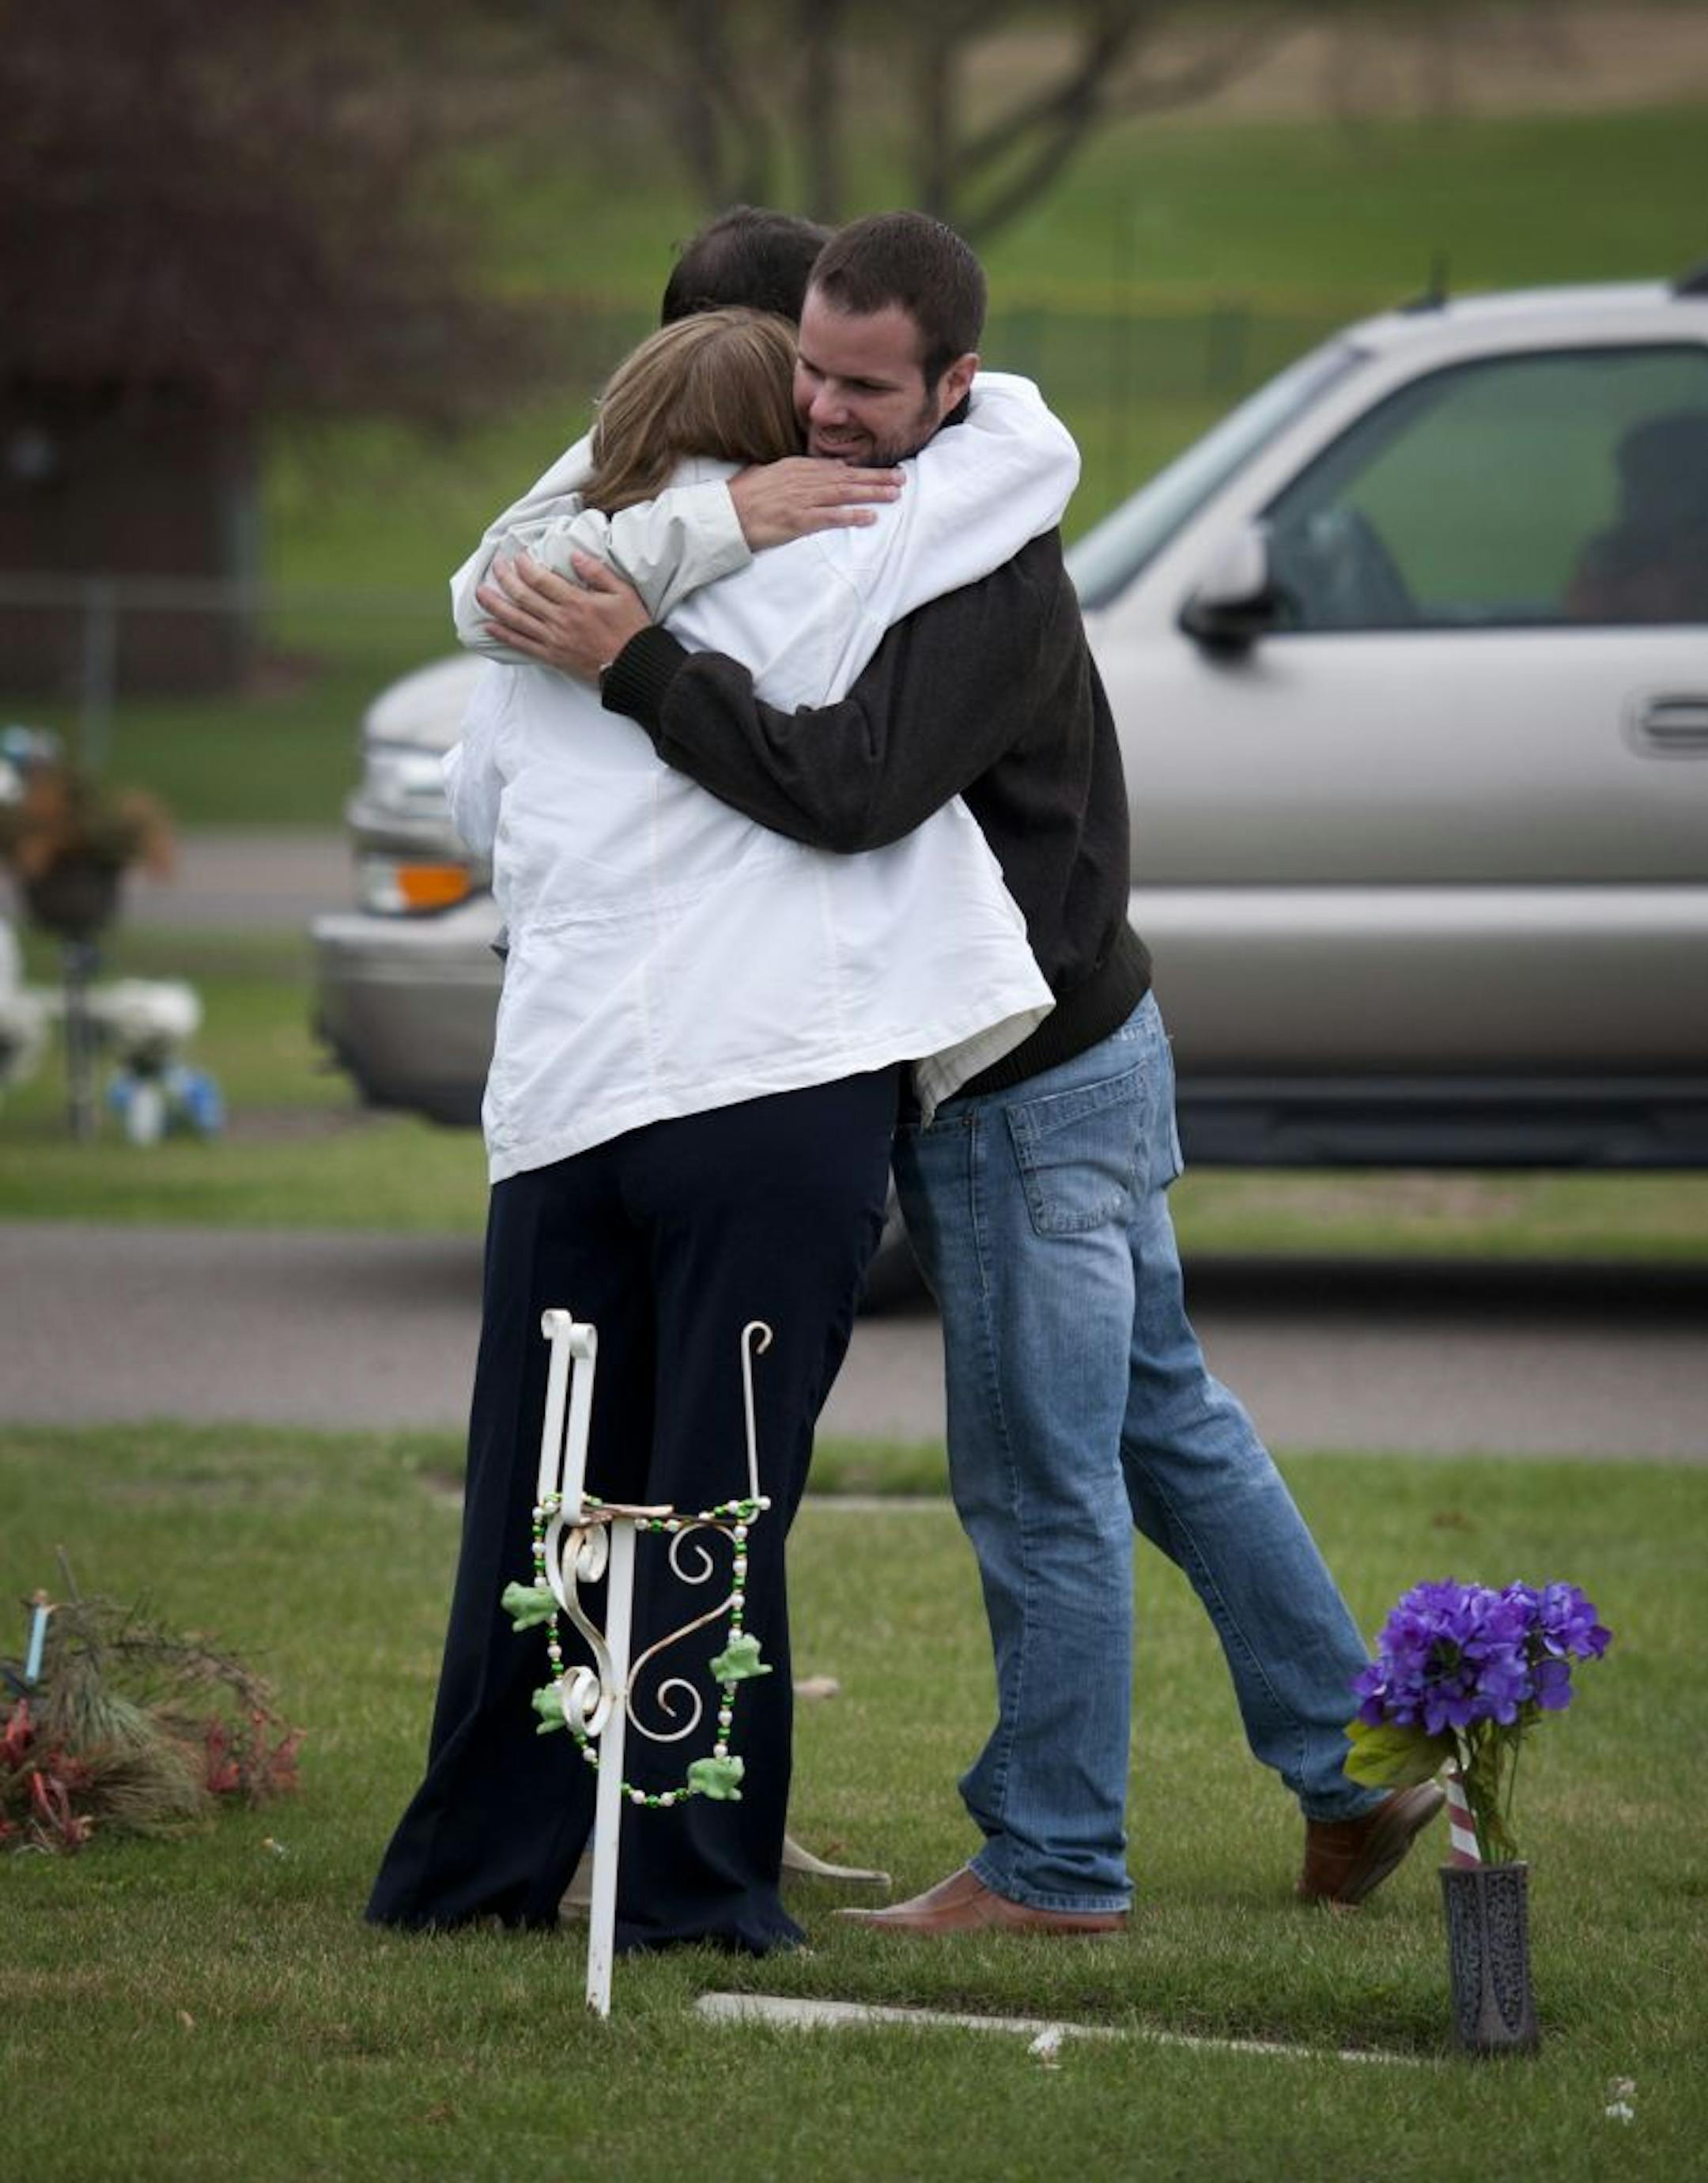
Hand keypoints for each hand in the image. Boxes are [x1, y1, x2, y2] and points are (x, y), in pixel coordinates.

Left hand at [476, 552, 650, 678]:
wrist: (635, 667)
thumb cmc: (632, 629)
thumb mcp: (623, 593)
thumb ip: (598, 572)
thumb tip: (574, 554)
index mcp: (576, 602)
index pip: (540, 579)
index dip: (524, 566)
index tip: (516, 556)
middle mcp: (560, 620)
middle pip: (523, 596)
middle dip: (505, 579)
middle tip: (495, 566)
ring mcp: (554, 640)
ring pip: (516, 620)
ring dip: (495, 605)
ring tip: (480, 593)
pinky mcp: (553, 657)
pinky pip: (522, 645)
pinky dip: (504, 636)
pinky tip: (489, 627)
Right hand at [729, 457, 902, 548]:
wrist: (723, 515)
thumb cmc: (738, 497)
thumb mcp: (761, 474)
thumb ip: (784, 470)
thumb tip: (804, 467)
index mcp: (793, 467)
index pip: (832, 467)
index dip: (858, 470)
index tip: (877, 472)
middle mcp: (802, 480)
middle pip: (846, 476)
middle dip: (875, 477)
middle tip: (900, 477)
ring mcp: (802, 499)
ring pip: (845, 493)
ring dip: (872, 492)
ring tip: (895, 494)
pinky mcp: (799, 520)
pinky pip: (832, 517)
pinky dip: (852, 516)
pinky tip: (871, 516)